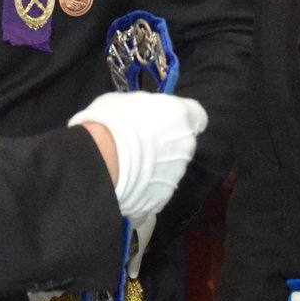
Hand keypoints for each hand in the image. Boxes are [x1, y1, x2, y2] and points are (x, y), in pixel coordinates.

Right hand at [70, 93, 208, 218]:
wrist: (101, 158)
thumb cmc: (112, 120)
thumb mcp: (130, 100)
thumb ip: (148, 110)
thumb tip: (145, 115)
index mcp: (182, 117)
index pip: (198, 118)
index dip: (182, 121)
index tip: (169, 123)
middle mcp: (186, 147)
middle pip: (182, 146)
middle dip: (166, 147)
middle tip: (140, 146)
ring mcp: (175, 176)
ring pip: (169, 171)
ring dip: (155, 170)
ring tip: (127, 168)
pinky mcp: (160, 199)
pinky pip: (154, 194)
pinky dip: (143, 192)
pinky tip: (125, 187)